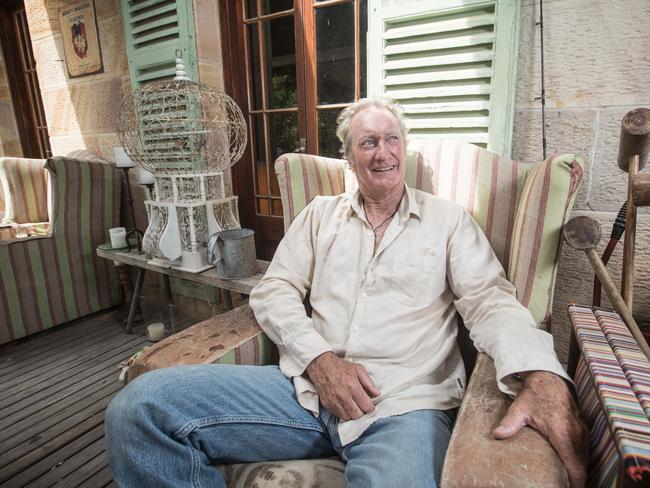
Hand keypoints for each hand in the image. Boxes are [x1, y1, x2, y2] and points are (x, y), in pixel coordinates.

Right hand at [306, 352, 379, 419]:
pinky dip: (343, 413)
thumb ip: (368, 382)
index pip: (366, 407)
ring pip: (348, 417)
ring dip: (352, 414)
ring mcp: (334, 401)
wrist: (321, 365)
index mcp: (353, 386)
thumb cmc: (340, 366)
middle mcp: (344, 396)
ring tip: (353, 406)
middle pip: (358, 415)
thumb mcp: (358, 369)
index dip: (370, 406)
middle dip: (361, 411)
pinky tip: (344, 405)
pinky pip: (338, 416)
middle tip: (361, 405)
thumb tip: (377, 394)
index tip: (368, 403)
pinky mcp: (327, 404)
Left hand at [493, 371, 587, 487]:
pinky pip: (585, 449)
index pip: (576, 465)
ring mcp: (581, 430)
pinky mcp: (582, 427)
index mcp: (562, 432)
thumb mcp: (519, 409)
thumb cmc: (534, 394)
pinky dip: (581, 460)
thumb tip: (497, 435)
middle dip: (577, 479)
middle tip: (566, 486)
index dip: (576, 482)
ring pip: (586, 457)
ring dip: (580, 470)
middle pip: (583, 465)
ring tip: (569, 481)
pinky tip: (573, 467)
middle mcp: (576, 433)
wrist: (547, 378)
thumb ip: (510, 423)